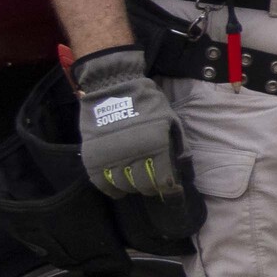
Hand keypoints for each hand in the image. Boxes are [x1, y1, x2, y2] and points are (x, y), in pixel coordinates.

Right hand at [67, 45, 185, 198]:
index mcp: (156, 144)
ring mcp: (111, 156)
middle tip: (152, 185)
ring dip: (131, 187)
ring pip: (123, 185)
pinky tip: (118, 188)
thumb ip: (178, 144)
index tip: (170, 189)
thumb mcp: (170, 119)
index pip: (164, 180)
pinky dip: (111, 189)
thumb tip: (183, 168)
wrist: (112, 86)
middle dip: (150, 188)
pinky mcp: (93, 156)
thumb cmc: (146, 102)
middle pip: (144, 185)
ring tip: (135, 183)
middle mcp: (133, 154)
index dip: (168, 188)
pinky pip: (102, 183)